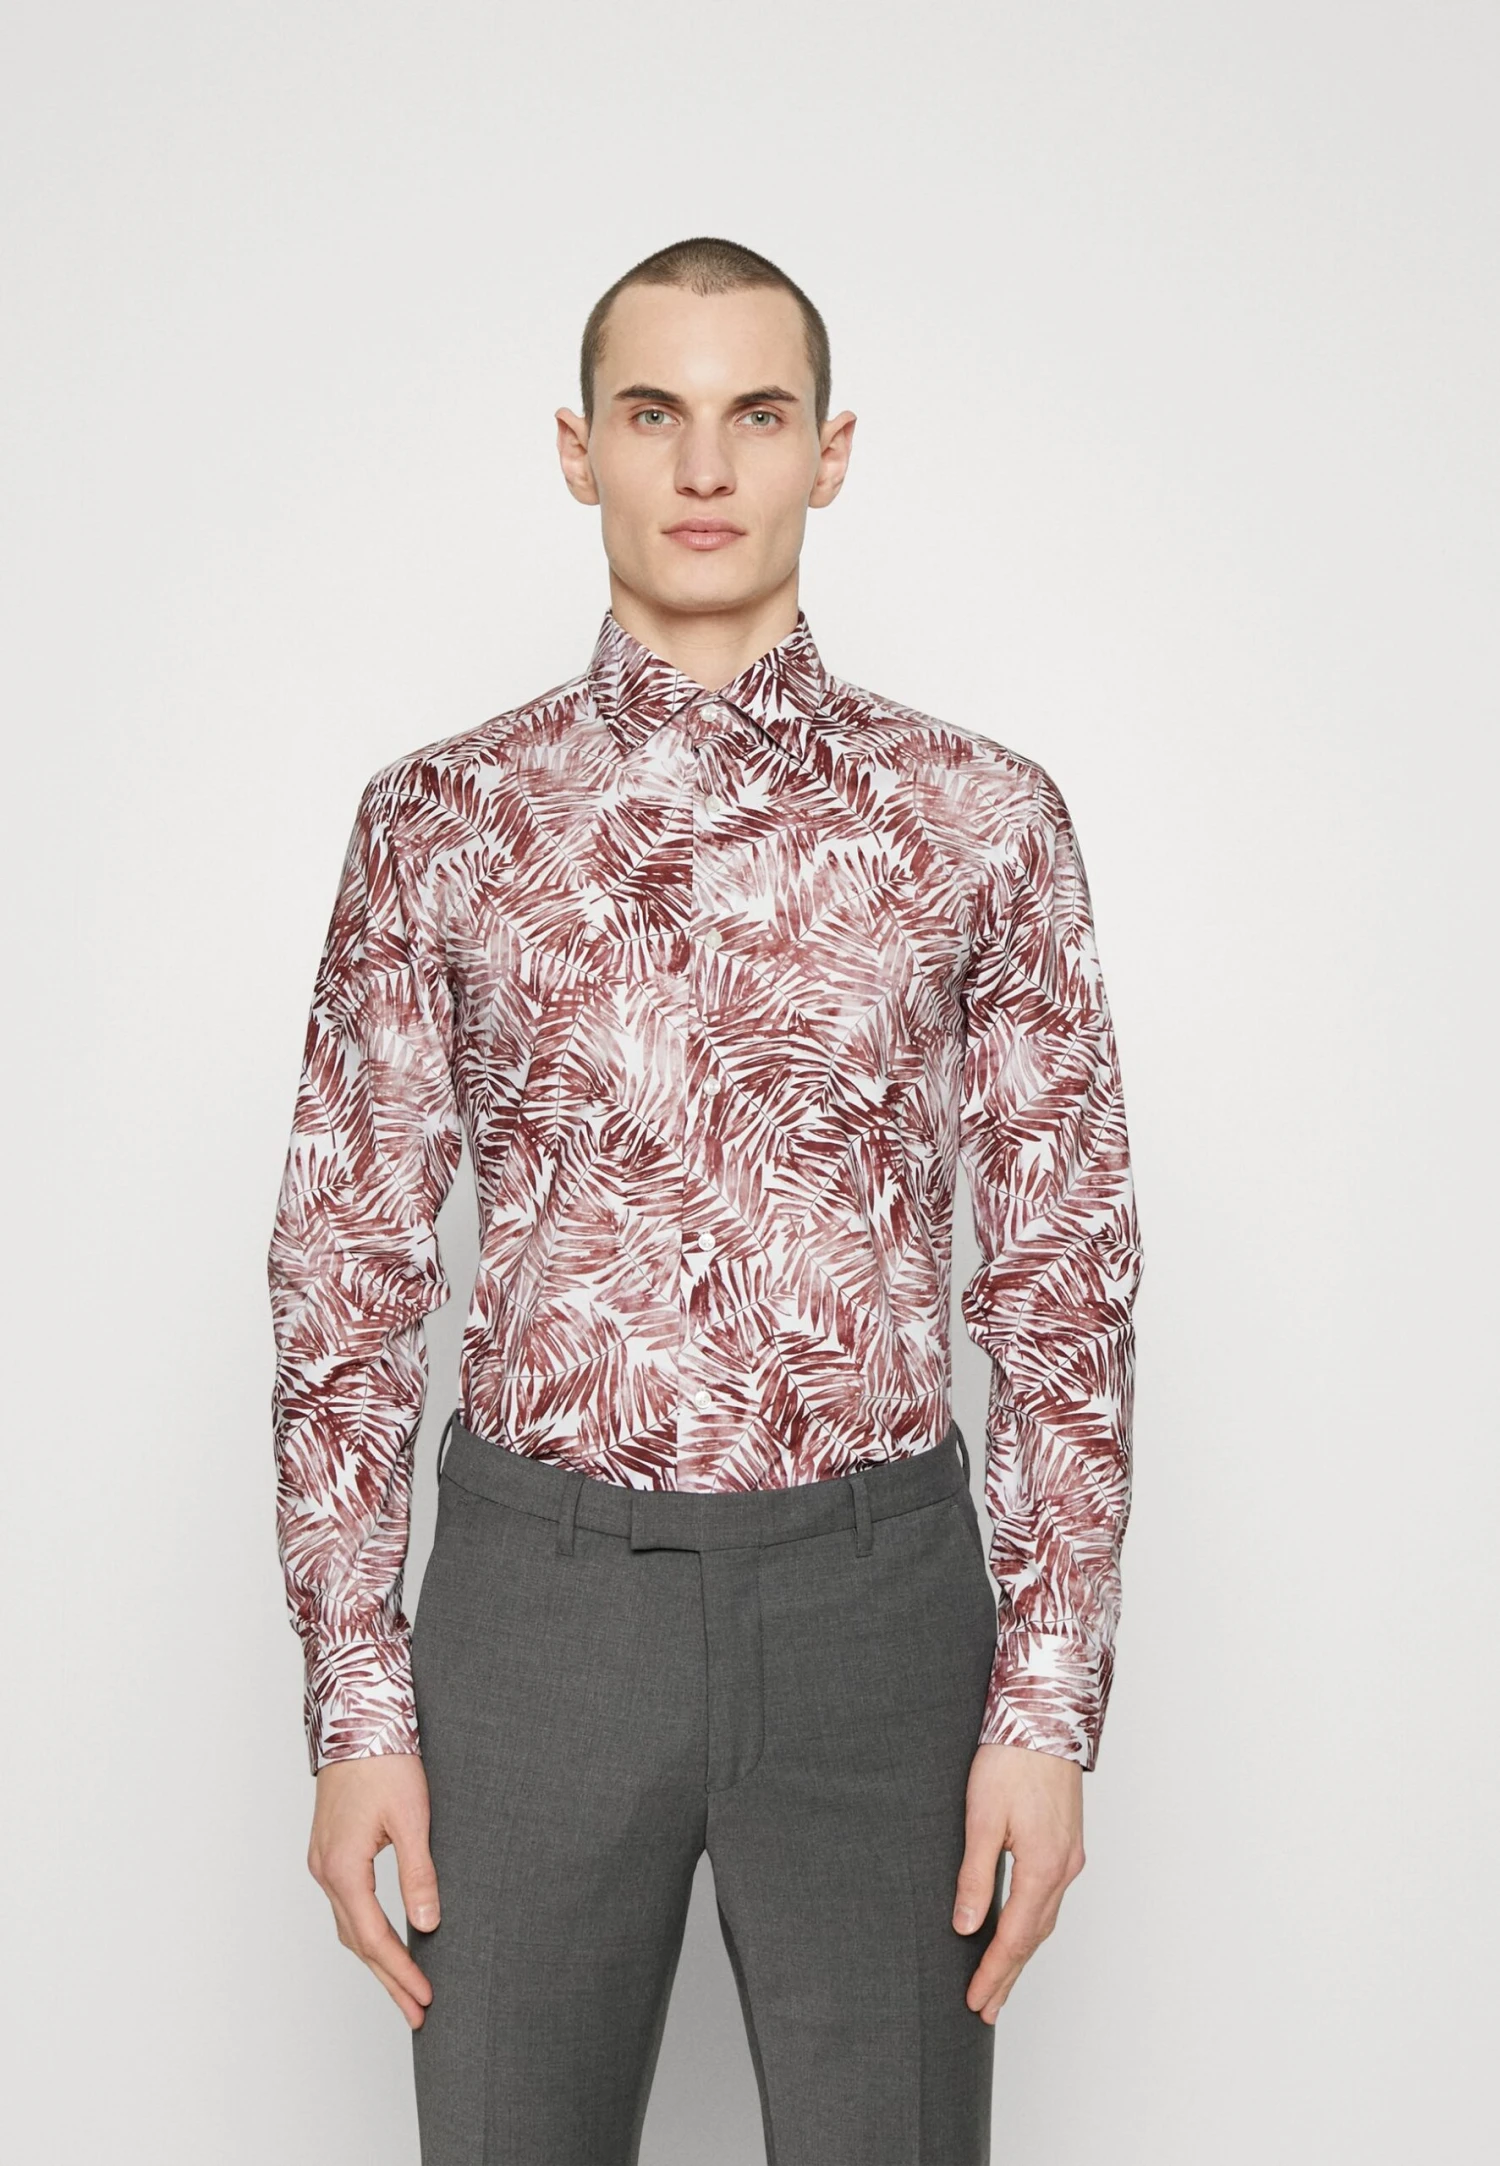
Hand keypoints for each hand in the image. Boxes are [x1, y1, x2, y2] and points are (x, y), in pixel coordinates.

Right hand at [306, 1752, 440, 2028]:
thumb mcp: (412, 1818)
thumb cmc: (384, 1762)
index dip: (400, 1972)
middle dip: (388, 1979)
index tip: (425, 1999)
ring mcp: (323, 1862)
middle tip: (417, 2013)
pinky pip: (347, 1906)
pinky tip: (385, 1942)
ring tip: (405, 1988)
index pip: (374, 1938)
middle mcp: (325, 1871)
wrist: (355, 1720)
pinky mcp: (329, 1851)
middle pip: (357, 1943)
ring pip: (349, 1926)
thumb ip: (418, 1873)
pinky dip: (366, 1932)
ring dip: (376, 1960)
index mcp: (343, 1868)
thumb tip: (427, 1924)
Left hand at [952, 1740, 1084, 2021]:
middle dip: (1009, 1975)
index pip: (1015, 1937)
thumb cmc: (1011, 1760)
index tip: (975, 2001)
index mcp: (1043, 1867)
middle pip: (1034, 1937)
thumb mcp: (982, 1818)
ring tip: (1000, 1980)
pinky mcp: (1067, 1841)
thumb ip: (976, 1876)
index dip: (994, 1973)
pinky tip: (1020, 1928)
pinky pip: (1050, 1898)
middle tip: (986, 2009)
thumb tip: (968, 1927)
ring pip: (1045, 1919)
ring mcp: (1070, 1855)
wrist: (1045, 1717)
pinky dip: (1033, 1923)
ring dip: (1022, 1952)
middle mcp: (1064, 1868)